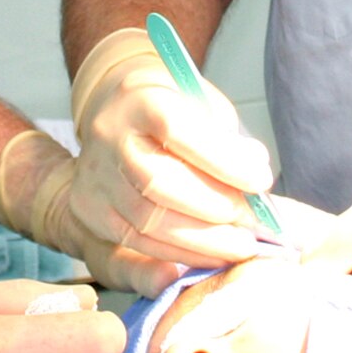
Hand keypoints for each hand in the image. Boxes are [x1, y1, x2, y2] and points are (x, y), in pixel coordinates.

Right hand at [64, 28, 275, 273]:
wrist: (117, 113)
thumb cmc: (172, 108)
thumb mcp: (203, 103)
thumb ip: (227, 135)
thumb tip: (255, 167)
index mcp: (138, 99)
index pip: (175, 129)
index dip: (222, 160)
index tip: (261, 181)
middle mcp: (108, 136)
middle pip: (158, 181)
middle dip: (213, 207)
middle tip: (252, 221)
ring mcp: (95, 176)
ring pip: (147, 219)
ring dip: (202, 241)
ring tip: (240, 246)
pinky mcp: (90, 209)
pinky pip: (136, 241)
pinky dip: (179, 253)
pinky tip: (211, 254)